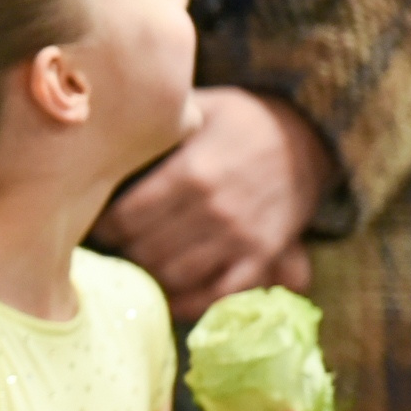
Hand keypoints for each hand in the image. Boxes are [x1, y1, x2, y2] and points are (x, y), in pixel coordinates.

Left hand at [93, 88, 335, 320]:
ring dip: (151, 274)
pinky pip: (219, 294)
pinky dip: (191, 302)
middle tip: (117, 247)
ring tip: (141, 263)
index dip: (105, 227)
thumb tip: (107, 126)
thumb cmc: (243, 119)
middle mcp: (214, 210)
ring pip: (173, 275)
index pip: (126, 218)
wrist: (312, 135)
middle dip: (124, 251)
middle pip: (145, 250)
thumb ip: (156, 124)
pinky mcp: (262, 255)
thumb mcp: (199, 108)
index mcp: (191, 173)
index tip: (98, 226)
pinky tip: (172, 296)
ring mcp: (240, 237)